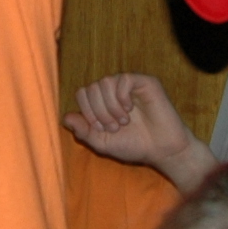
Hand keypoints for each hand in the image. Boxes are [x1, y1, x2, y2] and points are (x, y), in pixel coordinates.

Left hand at [65, 73, 213, 191]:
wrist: (162, 150)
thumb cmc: (134, 145)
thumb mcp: (102, 143)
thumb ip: (84, 131)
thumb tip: (65, 117)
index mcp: (103, 102)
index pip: (82, 93)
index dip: (87, 111)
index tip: (101, 128)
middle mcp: (114, 90)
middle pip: (91, 87)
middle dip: (99, 111)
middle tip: (114, 127)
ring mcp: (130, 85)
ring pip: (105, 82)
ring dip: (111, 106)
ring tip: (124, 121)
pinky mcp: (145, 82)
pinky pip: (124, 79)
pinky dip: (122, 97)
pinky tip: (130, 110)